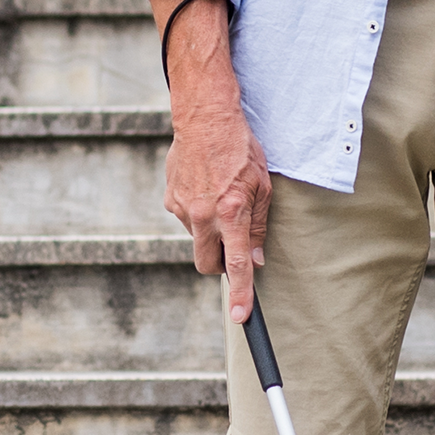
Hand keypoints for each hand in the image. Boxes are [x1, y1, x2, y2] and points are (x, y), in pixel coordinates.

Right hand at [152, 0, 270, 324]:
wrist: (204, 116)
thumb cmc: (240, 147)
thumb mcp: (264, 185)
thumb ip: (260, 226)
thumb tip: (257, 257)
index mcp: (230, 213)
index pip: (237, 265)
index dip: (242, 294)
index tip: (242, 318)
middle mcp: (202, 216)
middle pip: (208, 264)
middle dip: (220, 263)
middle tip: (234, 243)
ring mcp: (182, 208)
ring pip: (198, 238)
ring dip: (211, 228)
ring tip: (221, 194)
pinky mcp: (169, 198)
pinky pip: (187, 218)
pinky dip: (198, 210)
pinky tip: (206, 185)